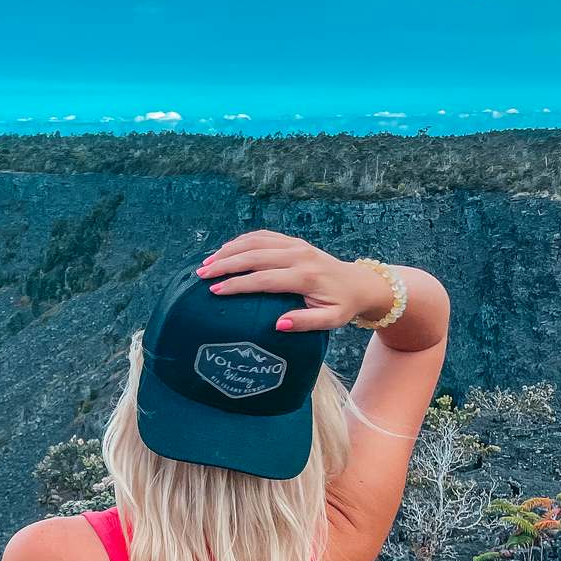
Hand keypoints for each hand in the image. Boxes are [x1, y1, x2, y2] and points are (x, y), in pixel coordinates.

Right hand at [196, 230, 391, 331]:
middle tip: (201, 274)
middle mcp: (298, 255)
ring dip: (229, 250)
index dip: (237, 284)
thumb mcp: (331, 321)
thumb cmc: (342, 306)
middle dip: (225, 264)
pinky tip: (225, 250)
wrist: (359, 283)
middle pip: (254, 256)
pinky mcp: (293, 241)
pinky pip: (263, 236)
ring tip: (207, 262)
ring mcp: (295, 245)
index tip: (215, 291)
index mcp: (306, 276)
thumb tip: (278, 324)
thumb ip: (305, 323)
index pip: (264, 278)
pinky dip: (241, 241)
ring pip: (255, 242)